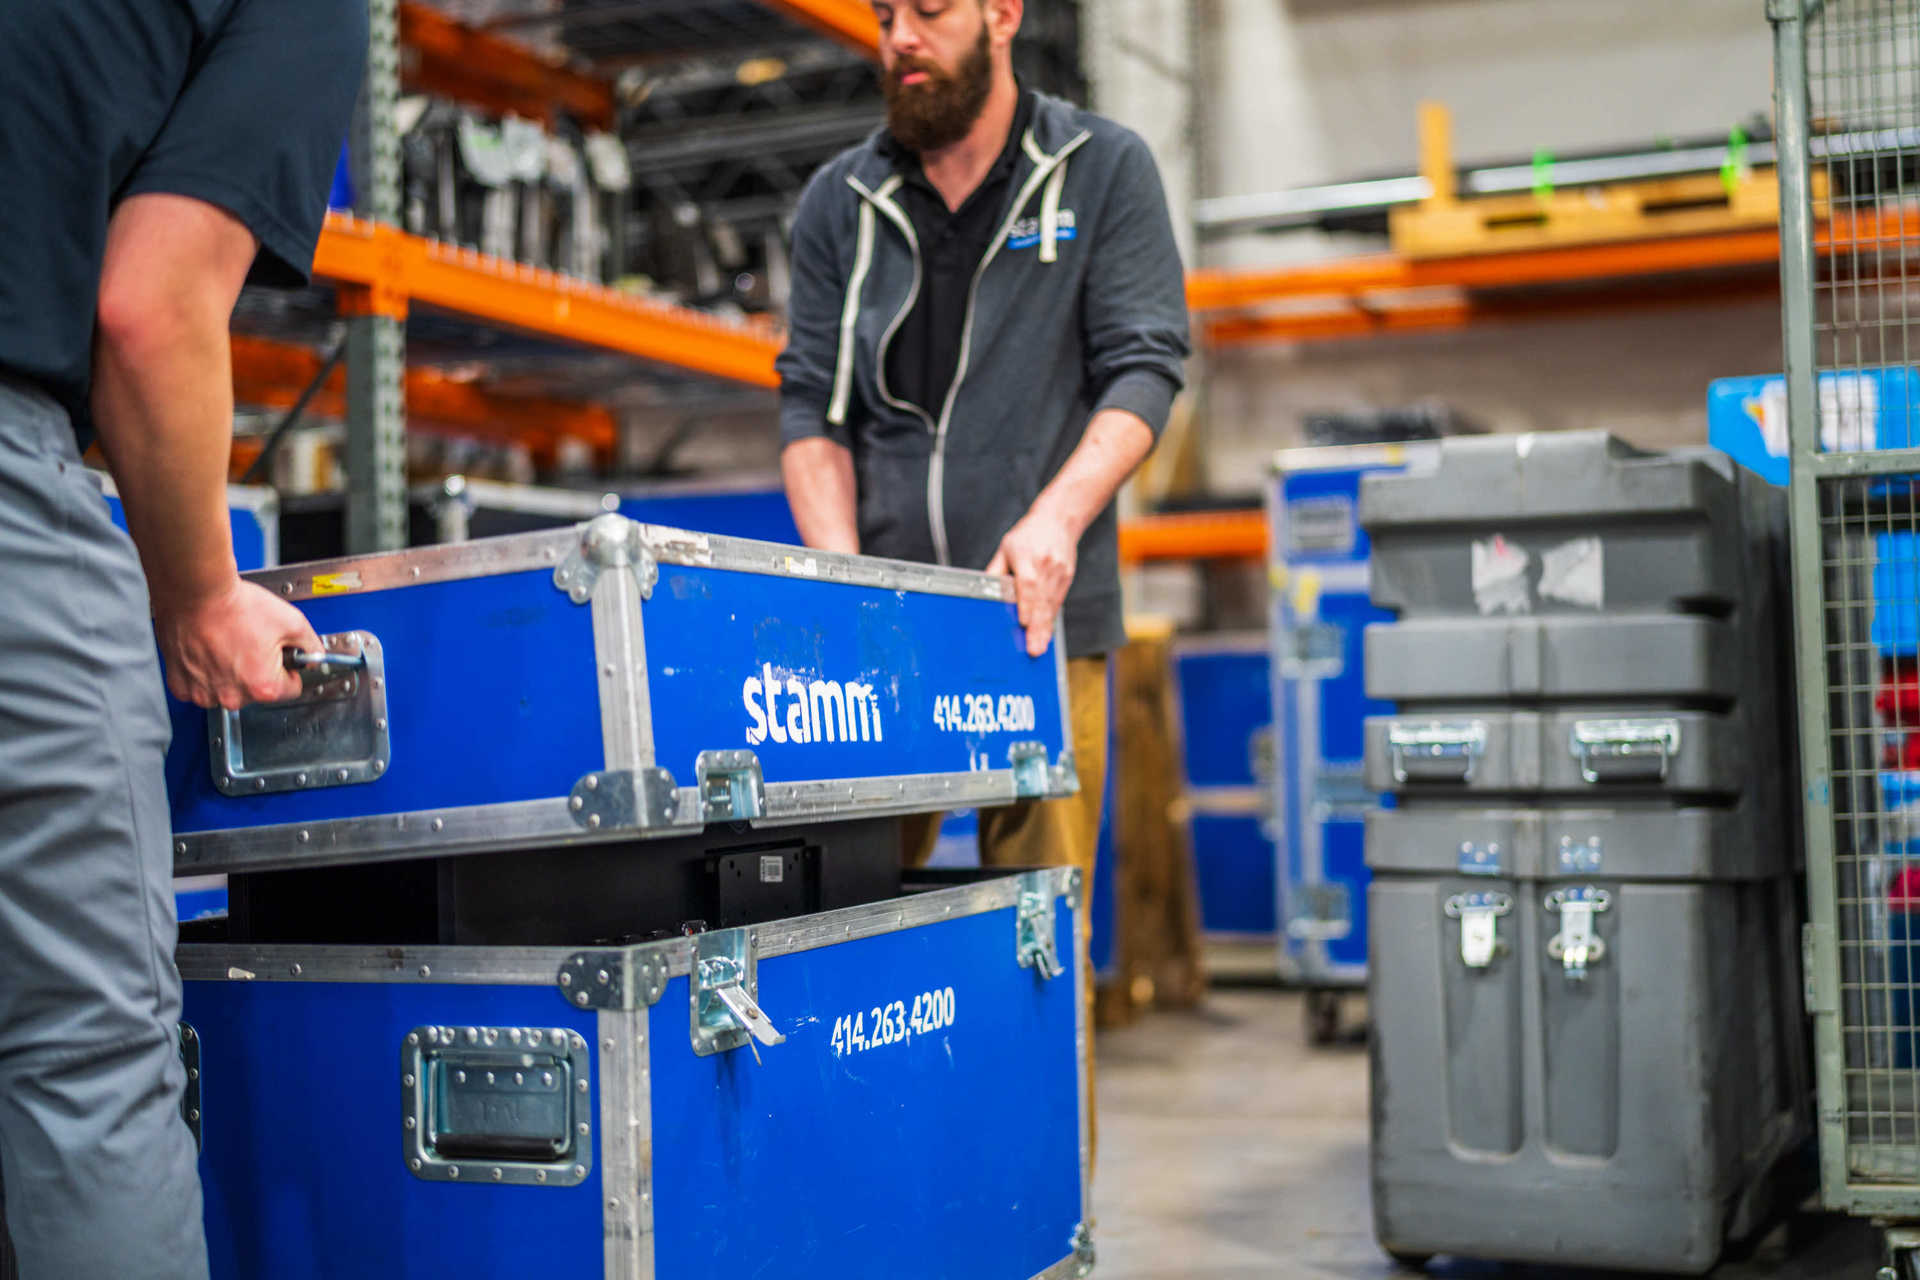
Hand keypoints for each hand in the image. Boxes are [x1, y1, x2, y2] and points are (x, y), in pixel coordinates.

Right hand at [154, 579, 323, 709]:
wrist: (195, 592)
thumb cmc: (235, 605)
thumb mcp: (292, 621)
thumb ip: (311, 645)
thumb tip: (314, 656)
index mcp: (263, 686)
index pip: (291, 689)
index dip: (290, 669)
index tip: (281, 657)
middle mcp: (232, 696)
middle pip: (257, 690)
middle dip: (258, 669)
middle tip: (249, 642)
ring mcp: (203, 693)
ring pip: (227, 689)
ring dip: (229, 673)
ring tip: (227, 643)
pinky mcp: (181, 685)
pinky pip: (200, 686)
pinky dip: (204, 672)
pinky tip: (208, 650)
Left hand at [985, 506, 1077, 658]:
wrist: (1059, 519)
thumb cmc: (1029, 534)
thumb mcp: (1006, 548)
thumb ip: (996, 571)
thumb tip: (983, 592)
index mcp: (1028, 557)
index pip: (1028, 584)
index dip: (1027, 604)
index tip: (1024, 623)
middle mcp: (1046, 566)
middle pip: (1041, 601)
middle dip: (1037, 628)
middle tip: (1034, 649)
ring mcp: (1059, 573)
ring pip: (1051, 605)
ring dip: (1045, 629)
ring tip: (1040, 648)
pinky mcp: (1066, 578)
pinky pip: (1057, 602)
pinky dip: (1051, 620)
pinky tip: (1046, 634)